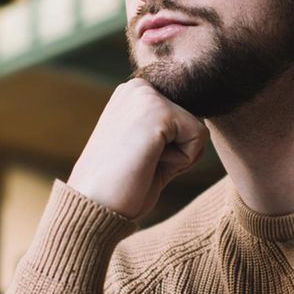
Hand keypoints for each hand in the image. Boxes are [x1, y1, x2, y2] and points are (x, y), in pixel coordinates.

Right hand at [67, 78, 208, 219]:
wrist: (94, 206)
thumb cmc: (119, 187)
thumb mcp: (145, 148)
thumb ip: (169, 132)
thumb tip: (200, 125)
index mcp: (133, 94)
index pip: (184, 118)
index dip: (171, 149)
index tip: (138, 160)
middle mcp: (138, 87)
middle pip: (194, 122)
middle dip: (177, 152)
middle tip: (140, 164)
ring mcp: (147, 95)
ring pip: (198, 130)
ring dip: (178, 157)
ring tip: (142, 163)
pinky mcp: (158, 110)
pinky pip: (199, 138)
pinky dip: (182, 161)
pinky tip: (148, 163)